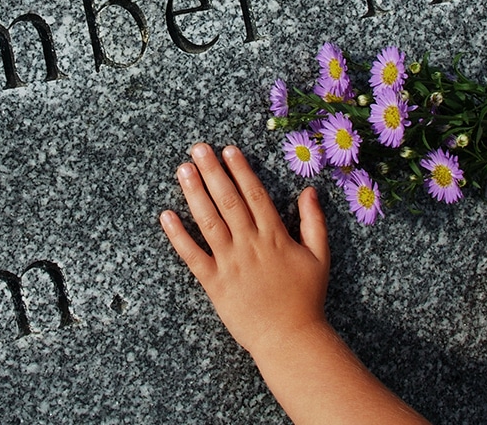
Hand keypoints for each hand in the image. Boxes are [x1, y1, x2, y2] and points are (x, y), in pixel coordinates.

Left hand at [160, 143, 329, 356]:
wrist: (290, 339)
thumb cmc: (306, 299)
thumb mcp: (320, 256)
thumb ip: (314, 222)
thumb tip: (309, 190)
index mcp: (275, 236)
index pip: (254, 194)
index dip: (240, 170)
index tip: (228, 150)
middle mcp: (251, 245)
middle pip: (228, 200)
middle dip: (212, 172)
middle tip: (198, 149)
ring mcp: (231, 263)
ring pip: (209, 221)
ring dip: (194, 193)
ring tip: (183, 170)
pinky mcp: (215, 284)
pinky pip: (193, 255)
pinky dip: (178, 235)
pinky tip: (166, 215)